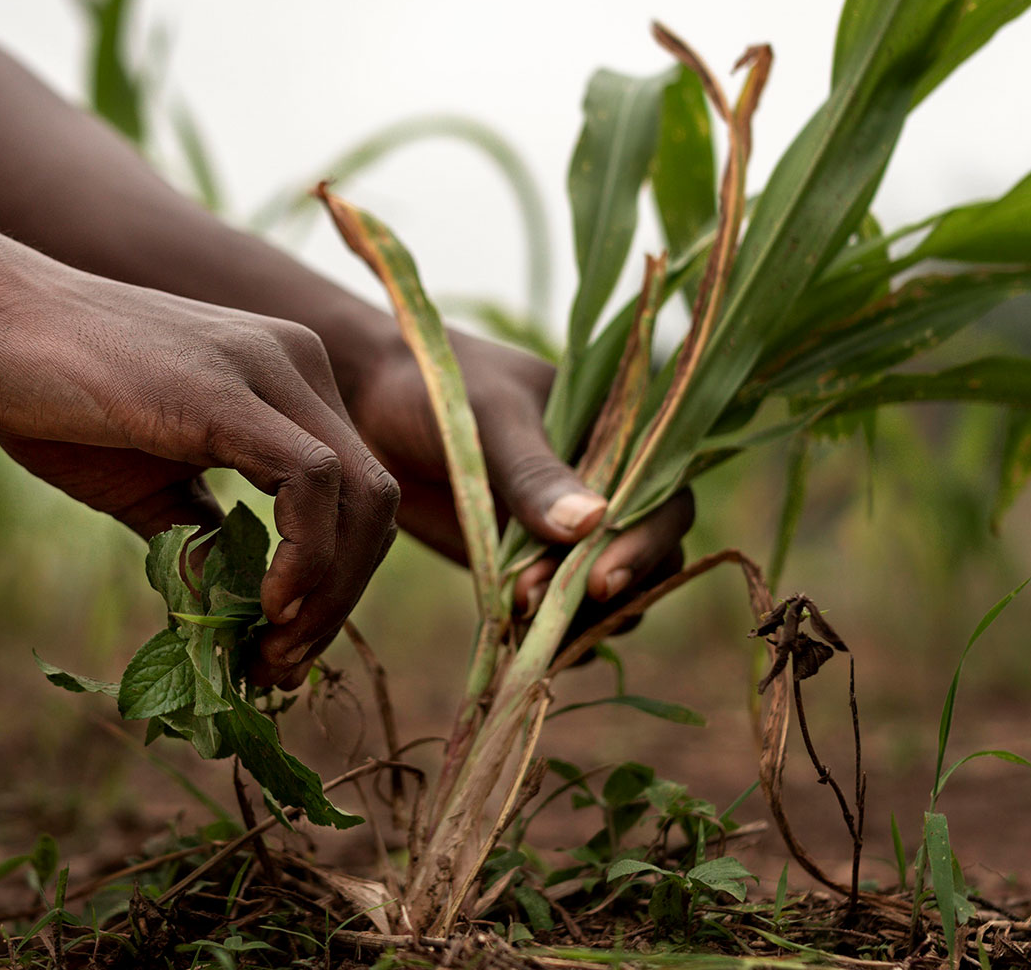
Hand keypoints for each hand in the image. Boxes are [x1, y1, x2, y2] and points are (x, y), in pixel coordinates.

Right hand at [0, 251, 399, 687]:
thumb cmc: (52, 392)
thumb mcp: (143, 482)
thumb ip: (197, 537)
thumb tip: (231, 614)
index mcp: (287, 381)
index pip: (356, 494)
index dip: (335, 582)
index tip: (280, 646)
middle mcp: (297, 364)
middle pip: (374, 501)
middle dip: (341, 599)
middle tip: (280, 665)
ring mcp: (268, 369)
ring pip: (362, 495)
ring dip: (329, 594)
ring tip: (271, 650)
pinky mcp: (225, 391)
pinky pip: (312, 481)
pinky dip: (307, 555)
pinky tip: (264, 603)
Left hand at [348, 330, 696, 626]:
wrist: (369, 409)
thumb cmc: (437, 390)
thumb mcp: (488, 421)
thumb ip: (534, 472)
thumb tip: (593, 523)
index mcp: (615, 436)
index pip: (661, 497)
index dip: (645, 543)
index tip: (600, 578)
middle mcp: (603, 487)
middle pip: (650, 555)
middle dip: (611, 589)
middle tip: (546, 604)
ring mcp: (567, 531)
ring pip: (610, 593)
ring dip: (580, 618)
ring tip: (520, 619)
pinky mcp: (528, 565)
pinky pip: (561, 610)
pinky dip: (549, 633)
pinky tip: (514, 639)